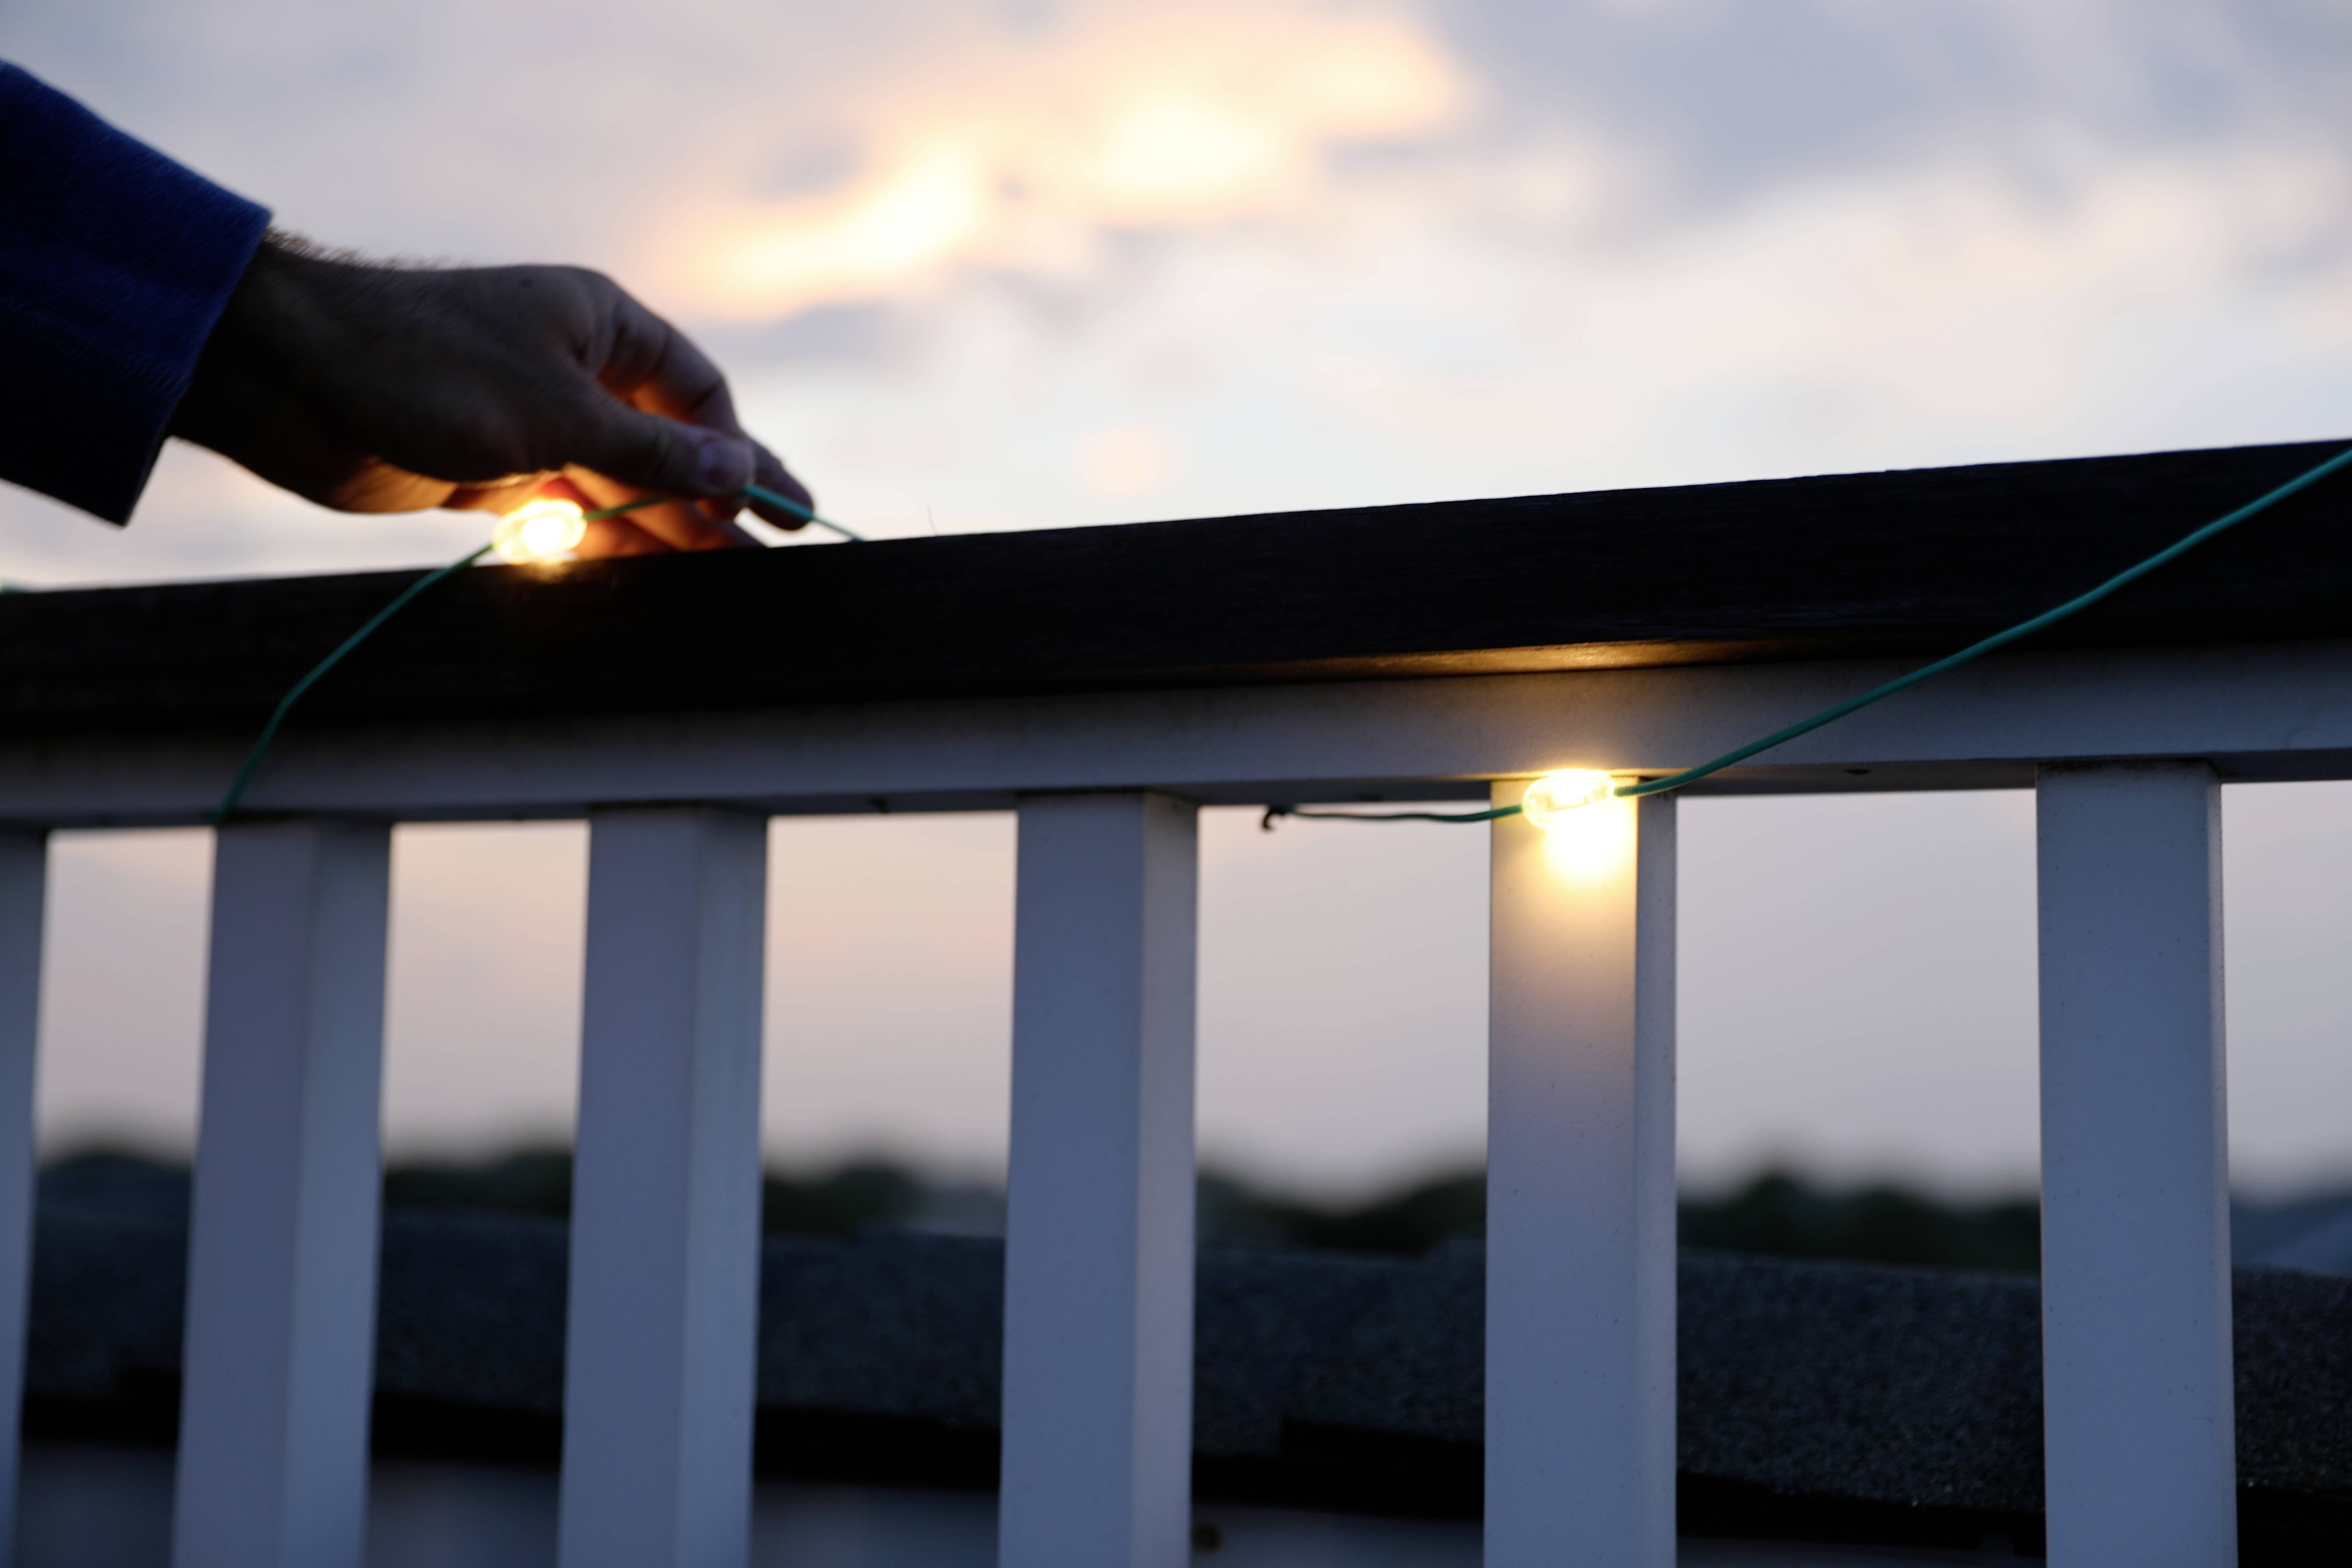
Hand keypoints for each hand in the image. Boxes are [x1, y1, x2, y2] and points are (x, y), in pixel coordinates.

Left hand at [168, 232, 813, 555]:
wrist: (288, 380)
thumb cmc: (425, 366)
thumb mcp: (557, 411)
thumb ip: (651, 453)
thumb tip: (735, 473)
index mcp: (601, 327)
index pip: (697, 393)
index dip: (739, 453)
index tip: (777, 509)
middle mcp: (574, 370)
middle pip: (666, 445)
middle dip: (717, 499)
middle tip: (779, 553)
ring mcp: (534, 421)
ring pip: (620, 484)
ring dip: (668, 532)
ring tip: (726, 583)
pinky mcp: (493, 470)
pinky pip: (570, 510)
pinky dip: (605, 542)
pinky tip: (645, 578)